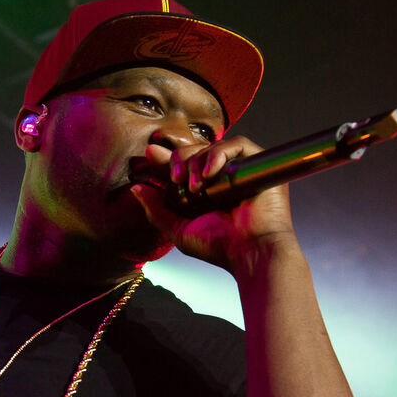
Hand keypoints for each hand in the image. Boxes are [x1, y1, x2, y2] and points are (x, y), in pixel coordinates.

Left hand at [130, 136, 297, 275]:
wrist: (251, 252)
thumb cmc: (220, 246)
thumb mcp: (180, 230)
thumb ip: (157, 211)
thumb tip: (136, 189)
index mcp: (208, 190)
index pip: (186, 163)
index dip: (167, 157)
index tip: (150, 153)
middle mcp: (226, 177)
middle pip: (198, 151)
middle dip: (180, 159)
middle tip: (175, 178)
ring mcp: (243, 169)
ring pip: (214, 146)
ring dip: (197, 160)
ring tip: (194, 186)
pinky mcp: (260, 164)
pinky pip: (238, 144)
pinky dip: (219, 154)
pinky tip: (210, 174)